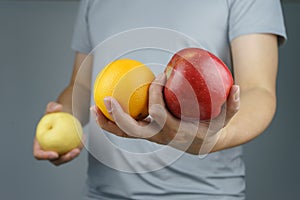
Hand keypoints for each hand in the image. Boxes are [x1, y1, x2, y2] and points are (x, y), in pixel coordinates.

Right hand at [33, 102, 83, 165]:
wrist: (63, 116)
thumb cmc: (55, 114)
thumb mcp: (52, 108)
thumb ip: (52, 106)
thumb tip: (57, 108)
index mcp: (39, 144)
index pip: (39, 154)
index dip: (45, 156)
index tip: (55, 154)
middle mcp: (48, 150)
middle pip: (55, 160)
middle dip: (65, 159)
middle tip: (74, 151)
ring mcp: (58, 151)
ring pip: (66, 157)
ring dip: (74, 154)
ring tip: (80, 145)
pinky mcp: (67, 150)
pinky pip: (73, 150)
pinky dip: (79, 146)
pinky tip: (83, 138)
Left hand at [92, 73, 239, 154]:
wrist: (206, 143)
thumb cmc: (214, 127)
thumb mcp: (227, 118)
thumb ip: (233, 104)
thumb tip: (235, 87)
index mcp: (175, 132)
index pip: (157, 113)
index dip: (155, 93)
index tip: (160, 75)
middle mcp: (159, 137)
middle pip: (133, 131)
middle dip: (118, 116)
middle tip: (104, 99)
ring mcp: (152, 137)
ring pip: (126, 134)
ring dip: (108, 122)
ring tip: (93, 109)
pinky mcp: (148, 133)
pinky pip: (127, 130)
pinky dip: (113, 122)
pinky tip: (103, 111)